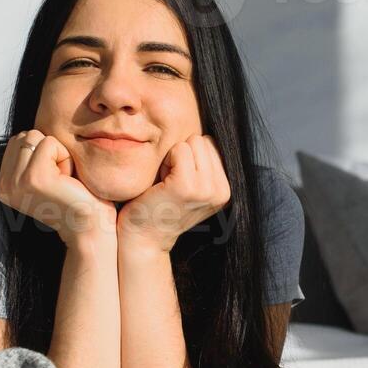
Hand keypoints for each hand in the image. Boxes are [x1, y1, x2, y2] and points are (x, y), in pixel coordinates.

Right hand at [0, 129, 115, 247]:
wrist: (90, 227)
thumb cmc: (74, 198)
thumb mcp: (42, 175)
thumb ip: (28, 156)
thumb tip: (27, 133)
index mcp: (3, 184)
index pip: (17, 141)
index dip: (43, 153)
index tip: (53, 180)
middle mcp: (4, 185)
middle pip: (25, 136)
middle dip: (49, 151)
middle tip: (60, 180)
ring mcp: (17, 182)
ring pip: (36, 137)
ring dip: (57, 154)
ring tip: (63, 180)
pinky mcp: (34, 178)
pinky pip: (49, 143)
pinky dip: (65, 157)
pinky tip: (68, 180)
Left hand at [116, 135, 230, 252]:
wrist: (142, 238)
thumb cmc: (159, 205)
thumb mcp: (190, 185)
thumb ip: (203, 164)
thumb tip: (206, 129)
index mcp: (225, 189)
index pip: (211, 145)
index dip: (189, 157)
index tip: (178, 182)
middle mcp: (221, 191)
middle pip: (202, 140)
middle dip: (182, 155)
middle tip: (170, 183)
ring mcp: (206, 189)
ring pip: (191, 142)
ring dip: (173, 158)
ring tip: (165, 184)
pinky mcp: (187, 186)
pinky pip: (179, 150)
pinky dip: (165, 162)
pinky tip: (160, 184)